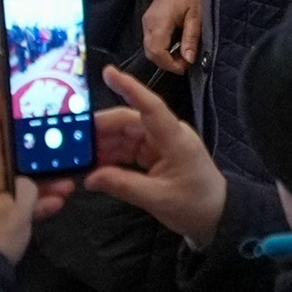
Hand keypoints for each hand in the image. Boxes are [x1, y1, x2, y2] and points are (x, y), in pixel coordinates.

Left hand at [0, 94, 41, 263]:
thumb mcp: (21, 210)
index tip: (8, 89)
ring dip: (39, 182)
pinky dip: (31, 201)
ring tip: (65, 184)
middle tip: (56, 146)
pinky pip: (12, 200)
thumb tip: (33, 182)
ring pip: (14, 180)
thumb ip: (32, 190)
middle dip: (34, 153)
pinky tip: (54, 204)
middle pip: (8, 155)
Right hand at [79, 67, 227, 249]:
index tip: (108, 72)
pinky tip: (94, 163)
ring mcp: (159, 143)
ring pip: (123, 135)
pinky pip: (126, 148)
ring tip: (80, 155)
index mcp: (175, 139)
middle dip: (100, 129)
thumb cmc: (196, 206)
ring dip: (102, 144)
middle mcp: (166, 134)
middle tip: (73, 140)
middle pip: (128, 122)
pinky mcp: (154, 154)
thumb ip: (122, 185)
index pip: (150, 107)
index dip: (129, 88)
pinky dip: (110, 154)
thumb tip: (89, 178)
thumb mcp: (158, 199)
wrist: (218, 219)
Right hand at [142, 0, 203, 75]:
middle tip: (186, 62)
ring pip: (149, 48)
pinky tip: (177, 45)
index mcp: (159, 21)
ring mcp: (147, 21)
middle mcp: (148, 22)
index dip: (170, 64)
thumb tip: (188, 60)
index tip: (186, 66)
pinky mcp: (149, 20)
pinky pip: (151, 40)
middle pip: (150, 53)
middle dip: (167, 63)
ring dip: (164, 56)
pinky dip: (162, 48)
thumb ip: (191, 38)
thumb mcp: (197, 15)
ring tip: (183, 54)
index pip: (157, 52)